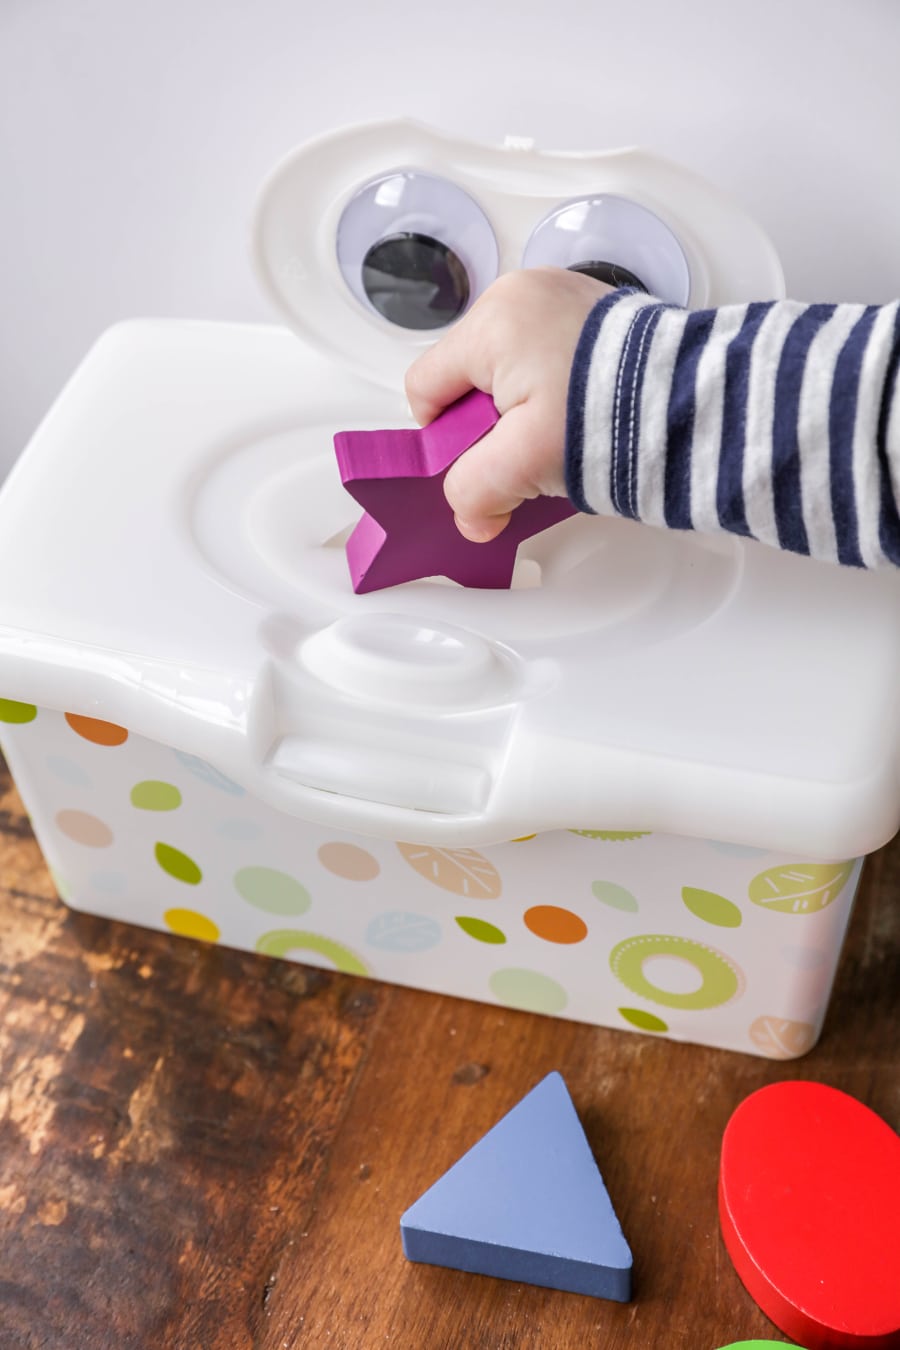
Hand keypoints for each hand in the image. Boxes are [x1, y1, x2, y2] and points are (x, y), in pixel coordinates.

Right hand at [404, 267, 612, 540]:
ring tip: (567, 432)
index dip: (445, 437)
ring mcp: (560, 294)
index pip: (426, 386)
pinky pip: (547, 354)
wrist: (696, 402)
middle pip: (468, 376)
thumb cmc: (612, 418)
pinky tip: (587, 412)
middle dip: (491, 424)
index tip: (484, 462)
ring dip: (526, 410)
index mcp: (491, 321)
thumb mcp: (523, 464)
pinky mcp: (593, 310)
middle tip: (534, 452)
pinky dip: (558, 389)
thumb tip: (470, 516)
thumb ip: (475, 491)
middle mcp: (521, 293)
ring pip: (509, 368)